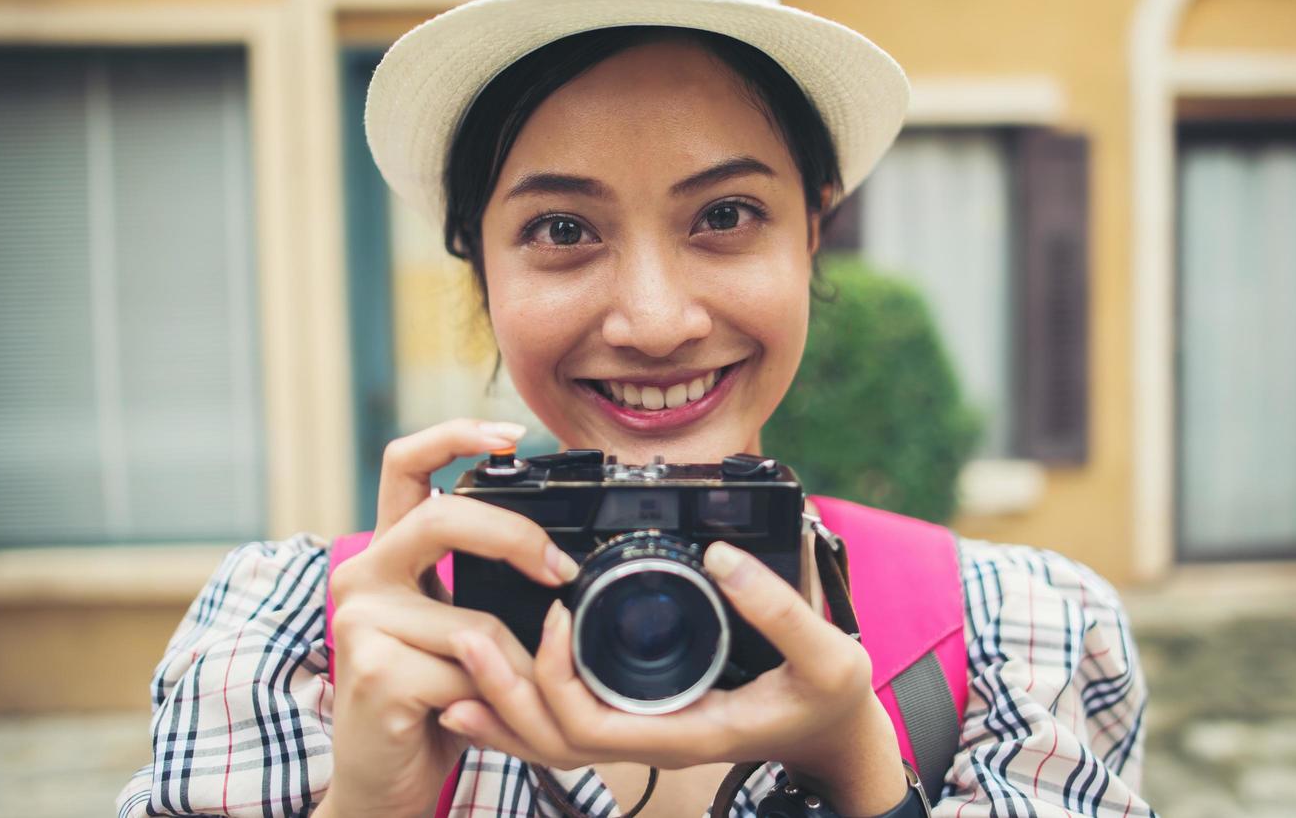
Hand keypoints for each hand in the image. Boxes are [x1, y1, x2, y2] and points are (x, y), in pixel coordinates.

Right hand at [320, 419, 578, 817]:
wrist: (381, 780)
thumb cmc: (429, 699)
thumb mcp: (454, 627)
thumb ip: (478, 583)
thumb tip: (558, 557)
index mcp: (386, 552)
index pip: (404, 463)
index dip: (454, 435)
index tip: (512, 435)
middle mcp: (362, 574)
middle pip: (442, 517)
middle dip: (515, 537)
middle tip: (560, 570)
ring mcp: (360, 620)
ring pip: (472, 618)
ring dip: (515, 660)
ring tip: (517, 686)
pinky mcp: (374, 670)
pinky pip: (468, 670)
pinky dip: (496, 695)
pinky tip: (480, 714)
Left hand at [438, 540, 906, 814]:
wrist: (837, 730)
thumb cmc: (830, 698)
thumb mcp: (826, 655)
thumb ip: (779, 608)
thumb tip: (722, 554)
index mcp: (685, 730)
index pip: (590, 728)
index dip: (557, 678)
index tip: (555, 615)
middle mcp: (653, 738)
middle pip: (552, 741)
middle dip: (504, 695)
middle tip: (468, 637)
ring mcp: (645, 730)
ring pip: (554, 740)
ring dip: (503, 704)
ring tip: (458, 658)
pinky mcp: (643, 712)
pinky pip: (571, 721)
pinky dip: (526, 705)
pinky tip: (497, 676)